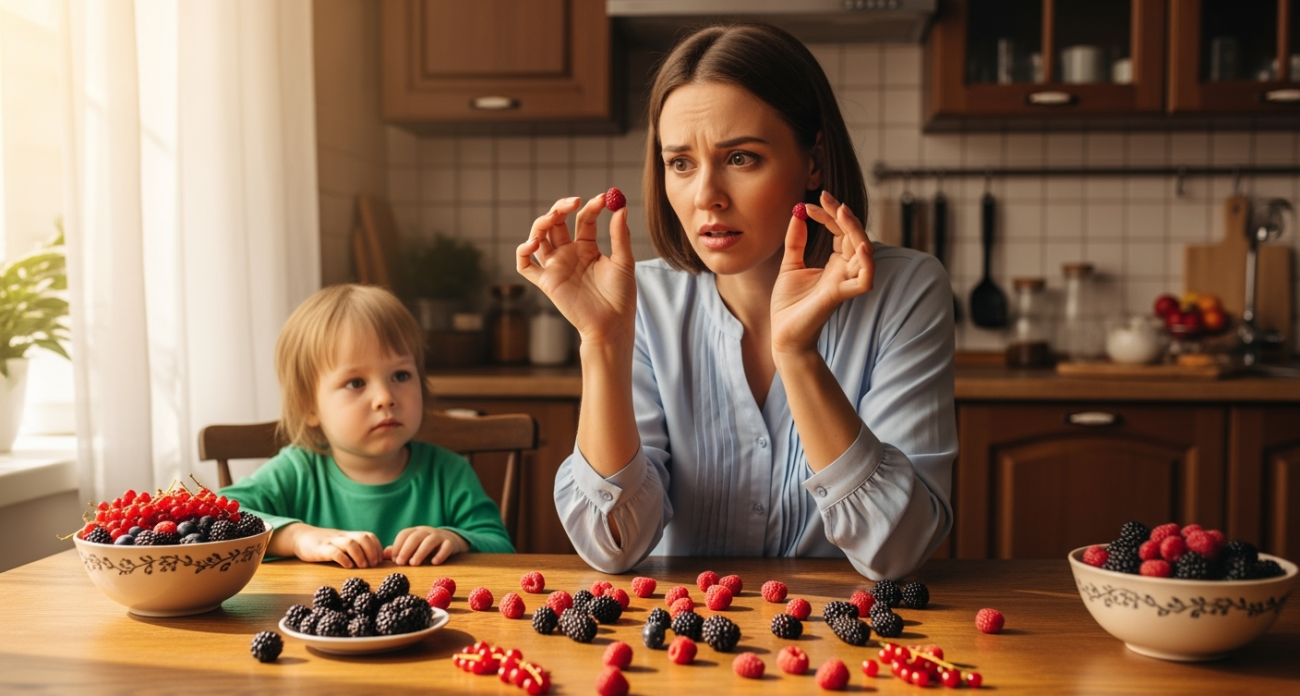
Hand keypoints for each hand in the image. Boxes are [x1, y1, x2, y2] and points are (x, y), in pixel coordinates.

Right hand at [283, 524, 383, 568]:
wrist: (301, 537)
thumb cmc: (325, 545)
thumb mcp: (341, 544)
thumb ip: (355, 549)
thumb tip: (374, 560)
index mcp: (349, 535)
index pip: (369, 536)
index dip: (377, 547)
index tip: (379, 560)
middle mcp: (342, 536)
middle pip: (363, 537)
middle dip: (371, 551)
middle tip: (373, 564)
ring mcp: (331, 542)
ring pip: (350, 543)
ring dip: (360, 555)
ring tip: (363, 566)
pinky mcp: (320, 549)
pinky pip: (334, 552)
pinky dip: (343, 559)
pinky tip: (348, 566)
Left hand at [384, 526, 467, 565]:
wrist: (451, 540)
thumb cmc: (426, 547)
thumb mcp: (413, 547)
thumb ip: (399, 551)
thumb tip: (384, 555)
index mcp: (416, 532)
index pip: (404, 534)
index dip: (397, 546)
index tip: (394, 559)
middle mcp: (427, 532)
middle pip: (416, 537)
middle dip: (406, 549)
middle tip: (401, 563)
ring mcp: (439, 536)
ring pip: (430, 540)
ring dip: (421, 552)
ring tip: (414, 564)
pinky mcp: (451, 543)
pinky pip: (446, 547)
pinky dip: (441, 554)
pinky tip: (434, 563)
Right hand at [516, 194, 636, 345]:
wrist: (612, 325)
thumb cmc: (621, 296)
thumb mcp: (624, 262)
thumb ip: (620, 235)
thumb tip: (621, 207)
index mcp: (587, 248)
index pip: (583, 220)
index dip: (590, 207)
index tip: (604, 198)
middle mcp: (568, 254)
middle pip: (556, 223)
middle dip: (561, 208)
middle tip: (574, 201)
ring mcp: (556, 267)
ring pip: (538, 237)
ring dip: (541, 222)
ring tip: (553, 215)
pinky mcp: (546, 282)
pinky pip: (525, 265)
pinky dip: (523, 251)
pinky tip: (533, 242)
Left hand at [771, 190, 874, 355]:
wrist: (782, 334)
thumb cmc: (789, 305)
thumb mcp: (790, 265)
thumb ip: (796, 241)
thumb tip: (798, 214)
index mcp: (836, 264)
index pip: (841, 231)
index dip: (828, 215)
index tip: (809, 204)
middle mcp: (844, 271)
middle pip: (854, 236)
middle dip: (842, 215)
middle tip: (826, 197)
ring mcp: (844, 283)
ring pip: (864, 252)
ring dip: (856, 230)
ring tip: (842, 212)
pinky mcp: (840, 295)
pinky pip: (864, 280)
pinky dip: (867, 263)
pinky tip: (860, 246)